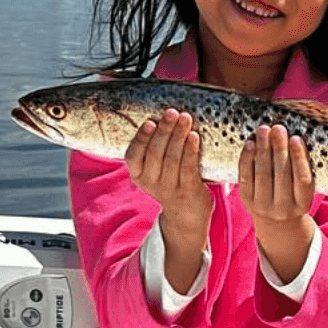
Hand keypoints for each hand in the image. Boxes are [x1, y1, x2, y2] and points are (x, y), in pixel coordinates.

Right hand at [126, 108, 211, 291]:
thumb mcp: (155, 168)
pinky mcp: (188, 192)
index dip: (141, 138)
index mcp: (139, 174)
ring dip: (179, 136)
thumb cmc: (171, 180)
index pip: (133, 155)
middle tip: (172, 112)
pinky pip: (188, 168)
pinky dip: (190, 150)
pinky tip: (194, 136)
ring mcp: (169, 189)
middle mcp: (151, 182)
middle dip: (165, 130)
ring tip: (185, 118)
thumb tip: (161, 115)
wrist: (186, 214)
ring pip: (172, 158)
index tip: (150, 121)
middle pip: (155, 152)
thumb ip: (153, 147)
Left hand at [239, 123, 316, 285]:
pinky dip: (247, 158)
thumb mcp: (304, 188)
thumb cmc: (294, 196)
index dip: (299, 158)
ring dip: (263, 149)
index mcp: (302, 204)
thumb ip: (302, 167)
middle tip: (278, 128)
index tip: (296, 138)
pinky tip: (250, 143)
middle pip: (281, 175)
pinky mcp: (247, 201)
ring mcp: (263, 206)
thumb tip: (295, 138)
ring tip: (264, 130)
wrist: (277, 222)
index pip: (302, 179)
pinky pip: (246, 176)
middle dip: (279, 149)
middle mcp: (283, 208)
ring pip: (263, 174)